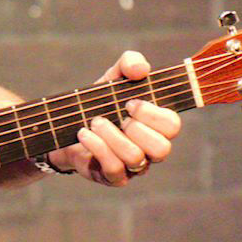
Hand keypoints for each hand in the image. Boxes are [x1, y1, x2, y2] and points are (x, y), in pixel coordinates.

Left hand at [49, 51, 182, 185]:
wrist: (68, 125)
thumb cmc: (101, 101)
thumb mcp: (114, 76)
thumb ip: (130, 63)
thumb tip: (141, 70)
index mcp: (157, 125)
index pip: (172, 126)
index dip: (152, 114)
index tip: (130, 102)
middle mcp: (150, 149)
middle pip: (162, 149)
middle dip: (136, 128)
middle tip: (118, 115)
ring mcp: (133, 167)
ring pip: (136, 158)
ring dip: (112, 136)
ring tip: (95, 121)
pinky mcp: (113, 177)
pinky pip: (114, 169)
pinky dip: (98, 147)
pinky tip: (84, 133)